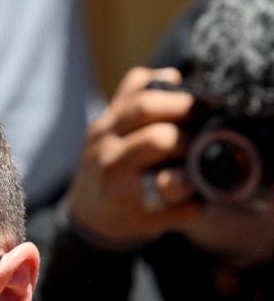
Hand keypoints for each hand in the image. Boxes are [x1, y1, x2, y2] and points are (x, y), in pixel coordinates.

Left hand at [65, 66, 202, 247]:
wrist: (91, 214)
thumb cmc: (132, 216)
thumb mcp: (159, 218)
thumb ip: (179, 196)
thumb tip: (195, 170)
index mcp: (118, 175)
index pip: (160, 140)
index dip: (189, 142)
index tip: (202, 153)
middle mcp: (105, 148)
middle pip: (147, 108)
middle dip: (186, 109)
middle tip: (208, 120)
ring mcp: (101, 129)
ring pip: (139, 93)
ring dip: (175, 95)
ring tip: (197, 109)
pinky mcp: (104, 117)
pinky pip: (131, 84)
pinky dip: (156, 82)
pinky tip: (173, 95)